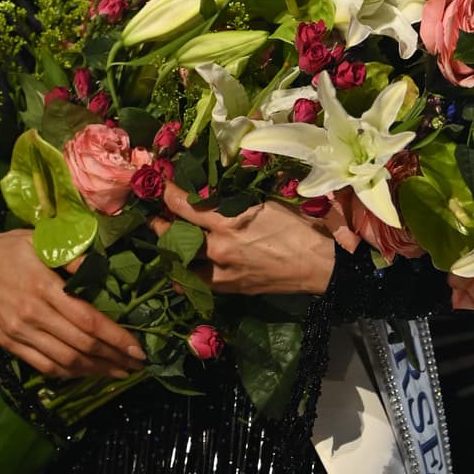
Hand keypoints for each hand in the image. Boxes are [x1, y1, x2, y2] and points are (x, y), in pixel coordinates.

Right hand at [0, 228, 145, 378]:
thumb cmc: (11, 248)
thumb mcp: (42, 240)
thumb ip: (73, 255)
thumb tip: (101, 268)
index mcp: (43, 287)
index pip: (88, 319)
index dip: (116, 337)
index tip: (138, 348)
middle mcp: (32, 315)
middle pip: (81, 345)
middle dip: (113, 358)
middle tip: (137, 364)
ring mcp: (19, 333)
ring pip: (64, 361)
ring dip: (95, 371)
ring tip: (118, 372)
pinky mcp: (9, 344)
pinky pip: (43, 366)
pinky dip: (69, 373)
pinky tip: (87, 372)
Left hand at [156, 183, 337, 296]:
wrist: (319, 265)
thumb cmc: (297, 228)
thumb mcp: (265, 205)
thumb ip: (233, 204)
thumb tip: (210, 198)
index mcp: (229, 221)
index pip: (184, 205)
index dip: (165, 193)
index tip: (155, 184)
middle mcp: (220, 248)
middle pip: (174, 237)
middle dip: (160, 225)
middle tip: (154, 218)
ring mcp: (223, 272)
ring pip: (181, 264)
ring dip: (172, 253)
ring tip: (169, 245)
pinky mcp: (231, 289)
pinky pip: (199, 284)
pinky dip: (188, 276)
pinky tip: (185, 270)